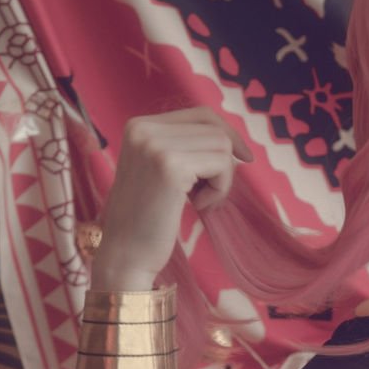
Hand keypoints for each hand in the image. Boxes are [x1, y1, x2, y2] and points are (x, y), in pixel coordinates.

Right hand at [95, 107, 253, 281]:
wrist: (125, 254)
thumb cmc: (148, 219)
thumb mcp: (161, 171)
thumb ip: (185, 148)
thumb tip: (233, 140)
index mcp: (139, 125)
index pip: (200, 114)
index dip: (227, 134)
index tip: (243, 158)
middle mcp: (143, 128)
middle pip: (214, 128)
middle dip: (223, 163)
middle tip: (207, 194)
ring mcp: (155, 145)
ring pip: (222, 145)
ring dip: (221, 179)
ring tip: (198, 201)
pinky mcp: (170, 166)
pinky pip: (222, 165)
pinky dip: (219, 190)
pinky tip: (197, 207)